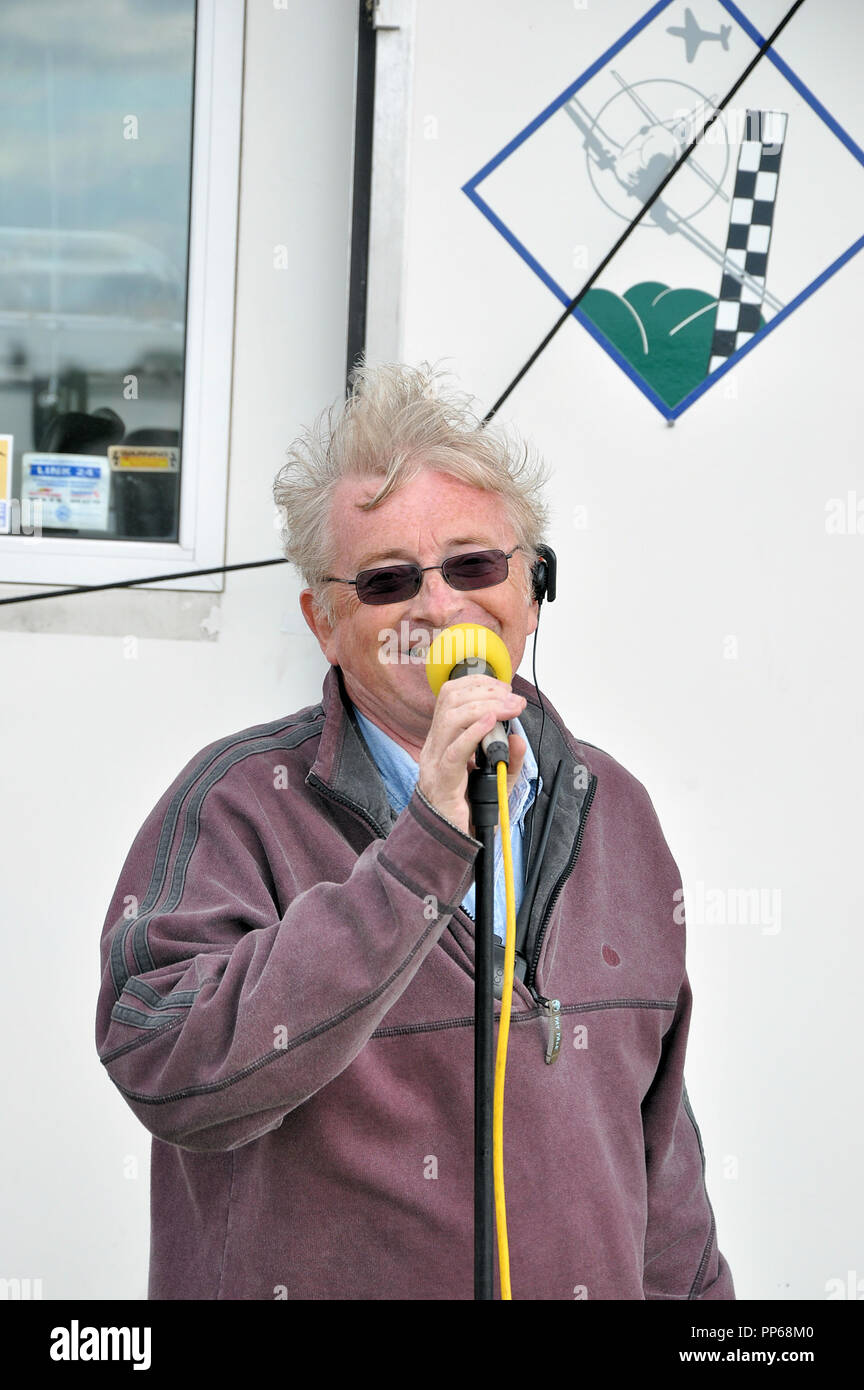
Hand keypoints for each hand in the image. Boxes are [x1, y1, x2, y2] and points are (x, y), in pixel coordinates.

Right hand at [416, 676, 526, 835]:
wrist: (450, 841)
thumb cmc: (467, 809)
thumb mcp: (496, 779)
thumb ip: (509, 759)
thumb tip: (518, 739)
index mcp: (443, 739)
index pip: (450, 695)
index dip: (478, 684)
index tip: (505, 688)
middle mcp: (434, 746)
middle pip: (451, 700)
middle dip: (485, 692)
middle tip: (514, 699)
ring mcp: (434, 762)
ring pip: (451, 718)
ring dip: (485, 707)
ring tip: (509, 708)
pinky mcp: (441, 781)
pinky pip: (454, 751)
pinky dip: (474, 732)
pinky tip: (491, 722)